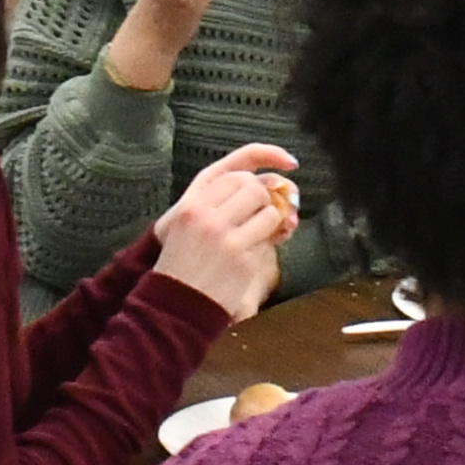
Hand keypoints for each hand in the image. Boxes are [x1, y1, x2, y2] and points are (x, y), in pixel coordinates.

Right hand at [150, 144, 300, 316]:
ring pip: (268, 212)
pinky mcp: (241, 260)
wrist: (174, 304)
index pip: (236, 170)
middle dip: (265, 198)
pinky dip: (268, 244)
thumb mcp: (182, 222)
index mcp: (191, 203)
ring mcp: (225, 238)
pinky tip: (253, 252)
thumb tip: (265, 181)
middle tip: (261, 211)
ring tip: (256, 234)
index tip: (289, 163)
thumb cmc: (180, 262)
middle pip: (254, 186)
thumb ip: (214, 199)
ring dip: (270, 222)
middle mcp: (206, 216)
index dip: (267, 160)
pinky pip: (269, 240)